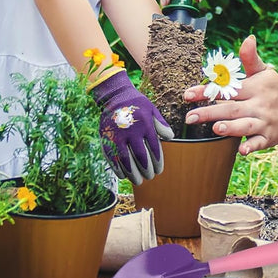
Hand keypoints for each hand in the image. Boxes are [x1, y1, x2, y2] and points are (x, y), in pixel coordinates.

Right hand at [91, 70, 173, 185]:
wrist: (115, 96)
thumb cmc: (137, 104)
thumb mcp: (151, 109)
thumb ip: (161, 124)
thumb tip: (170, 137)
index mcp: (145, 125)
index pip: (154, 149)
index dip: (157, 162)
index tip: (159, 171)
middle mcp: (132, 131)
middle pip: (141, 157)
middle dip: (147, 170)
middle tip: (149, 177)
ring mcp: (117, 136)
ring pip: (126, 161)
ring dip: (133, 173)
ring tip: (138, 181)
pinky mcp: (106, 139)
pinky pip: (112, 158)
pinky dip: (118, 169)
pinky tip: (123, 175)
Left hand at [183, 35, 277, 154]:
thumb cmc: (274, 89)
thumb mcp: (264, 72)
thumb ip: (250, 58)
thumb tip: (248, 38)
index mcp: (255, 87)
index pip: (229, 88)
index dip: (208, 90)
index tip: (188, 94)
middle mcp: (259, 104)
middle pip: (232, 108)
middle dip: (210, 112)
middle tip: (190, 117)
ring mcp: (264, 122)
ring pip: (246, 126)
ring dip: (231, 128)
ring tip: (215, 128)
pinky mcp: (269, 138)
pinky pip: (260, 143)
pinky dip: (251, 147)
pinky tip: (241, 151)